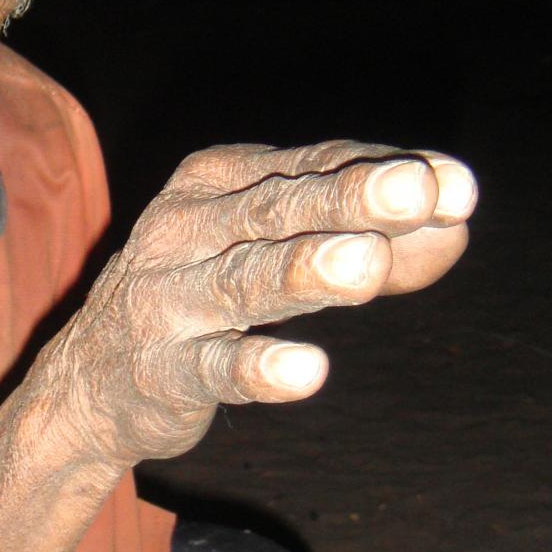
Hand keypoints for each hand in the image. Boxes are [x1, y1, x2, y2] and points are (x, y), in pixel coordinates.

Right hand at [43, 140, 476, 465]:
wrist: (92, 385)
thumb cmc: (204, 302)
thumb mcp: (279, 257)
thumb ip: (371, 243)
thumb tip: (459, 229)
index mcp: (219, 182)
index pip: (312, 166)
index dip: (381, 171)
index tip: (459, 186)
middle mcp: (188, 228)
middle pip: (279, 208)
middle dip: (352, 198)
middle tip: (417, 188)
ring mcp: (171, 299)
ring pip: (247, 280)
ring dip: (307, 270)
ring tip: (367, 265)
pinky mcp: (165, 372)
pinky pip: (217, 369)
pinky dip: (261, 368)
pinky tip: (310, 371)